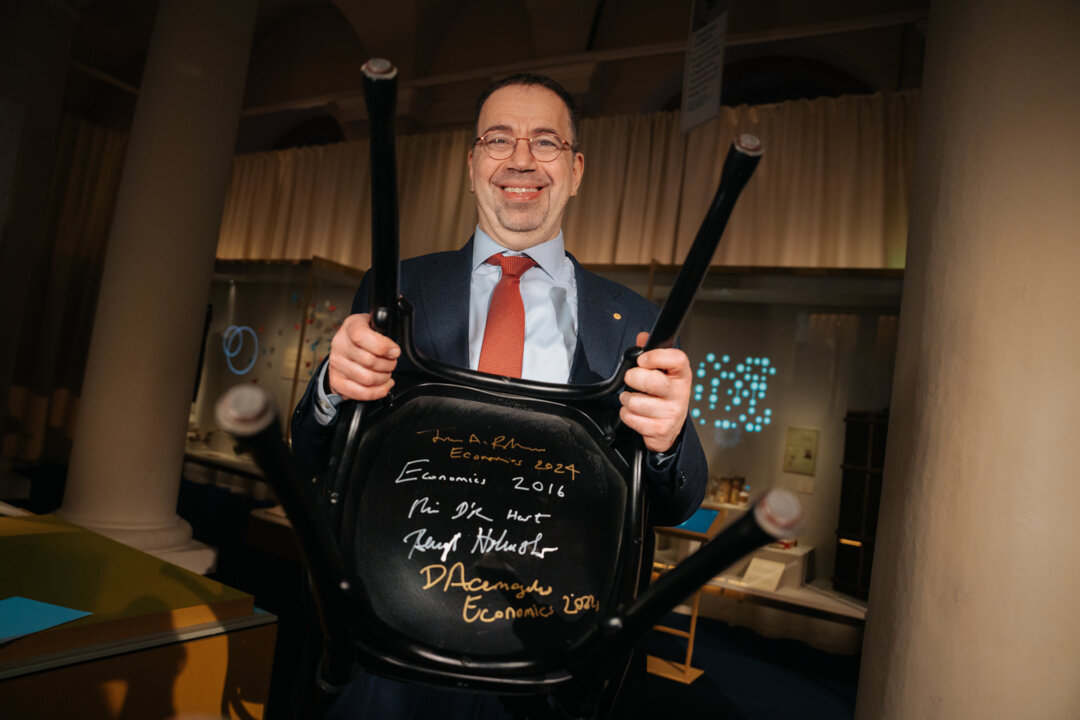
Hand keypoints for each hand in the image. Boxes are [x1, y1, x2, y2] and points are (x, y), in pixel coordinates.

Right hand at [326, 313, 400, 401]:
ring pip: (367, 379)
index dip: (383, 346)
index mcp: (351, 326)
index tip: (394, 351)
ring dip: (384, 378)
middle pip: (369, 361)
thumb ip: (385, 333)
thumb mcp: (375, 325)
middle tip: (392, 363)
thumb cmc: (366, 337)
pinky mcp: (337, 381)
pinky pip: (360, 393)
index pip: (362, 336)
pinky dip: (378, 392)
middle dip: (388, 365)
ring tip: (386, 373)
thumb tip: (394, 351)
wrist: (347, 347)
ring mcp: (337, 364)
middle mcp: (340, 344)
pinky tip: (384, 385)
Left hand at [619, 332, 691, 452]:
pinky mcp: (661, 430)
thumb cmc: (664, 395)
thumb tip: (643, 337)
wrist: (671, 426)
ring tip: (633, 398)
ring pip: (636, 402)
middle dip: (632, 378)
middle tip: (631, 380)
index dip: (656, 356)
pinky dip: (626, 414)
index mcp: (682, 374)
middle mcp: (680, 393)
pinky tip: (635, 413)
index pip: (677, 359)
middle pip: (651, 381)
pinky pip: (631, 418)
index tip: (642, 359)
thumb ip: (650, 352)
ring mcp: (672, 413)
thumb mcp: (662, 372)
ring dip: (626, 399)